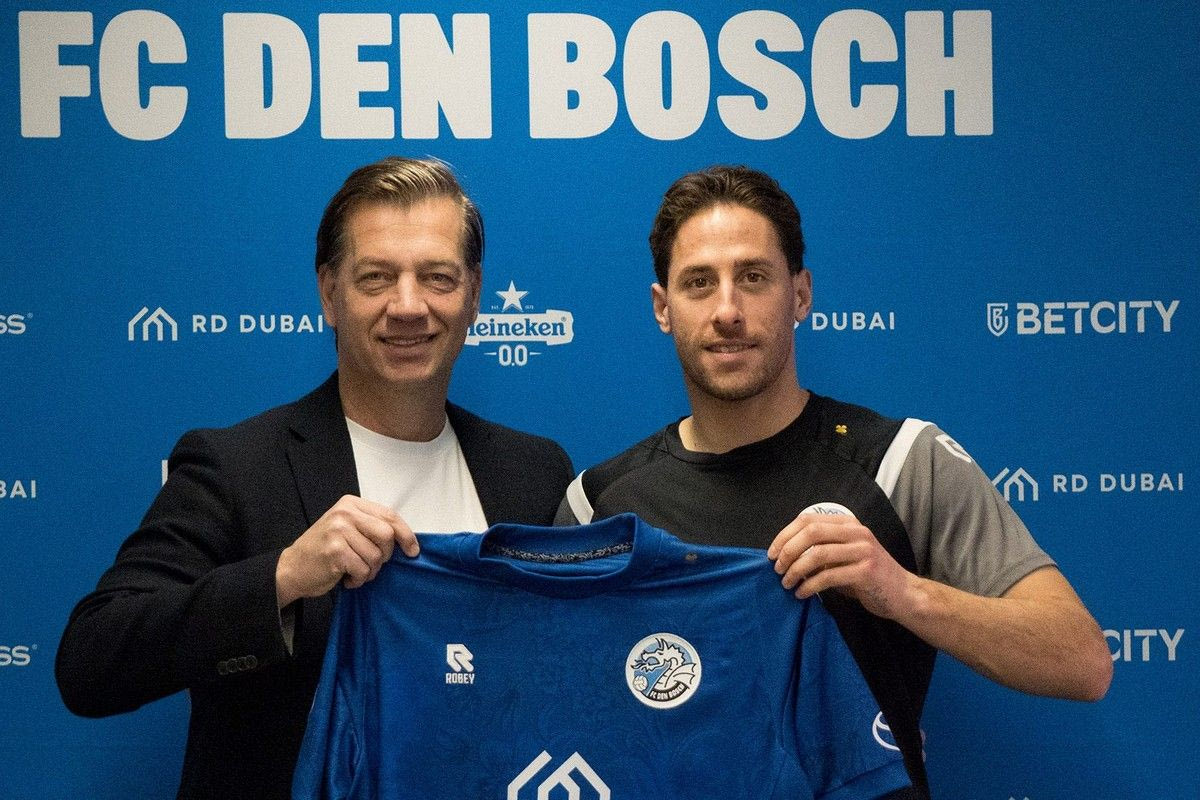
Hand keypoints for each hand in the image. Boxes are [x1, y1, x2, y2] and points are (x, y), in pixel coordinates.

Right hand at [276, 495, 417, 607]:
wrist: (292, 568)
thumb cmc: (323, 550)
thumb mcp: (347, 528)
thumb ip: (371, 527)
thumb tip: (406, 539)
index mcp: (351, 504)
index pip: (389, 515)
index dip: (406, 534)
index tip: (413, 550)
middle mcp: (344, 514)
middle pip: (387, 535)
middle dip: (385, 555)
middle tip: (371, 563)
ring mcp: (338, 531)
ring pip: (376, 556)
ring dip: (370, 571)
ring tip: (354, 570)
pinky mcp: (335, 552)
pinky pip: (363, 570)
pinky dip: (359, 580)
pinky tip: (346, 577)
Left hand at [767, 511, 913, 619]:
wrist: (903, 594)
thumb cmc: (867, 576)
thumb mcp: (844, 556)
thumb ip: (821, 550)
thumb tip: (784, 554)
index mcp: (848, 523)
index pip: (808, 519)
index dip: (785, 535)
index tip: (772, 553)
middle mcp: (857, 532)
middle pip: (811, 532)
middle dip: (788, 550)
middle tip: (778, 569)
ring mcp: (863, 551)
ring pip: (818, 554)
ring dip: (796, 570)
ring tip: (787, 583)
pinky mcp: (866, 571)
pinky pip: (829, 576)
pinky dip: (810, 586)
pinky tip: (802, 593)